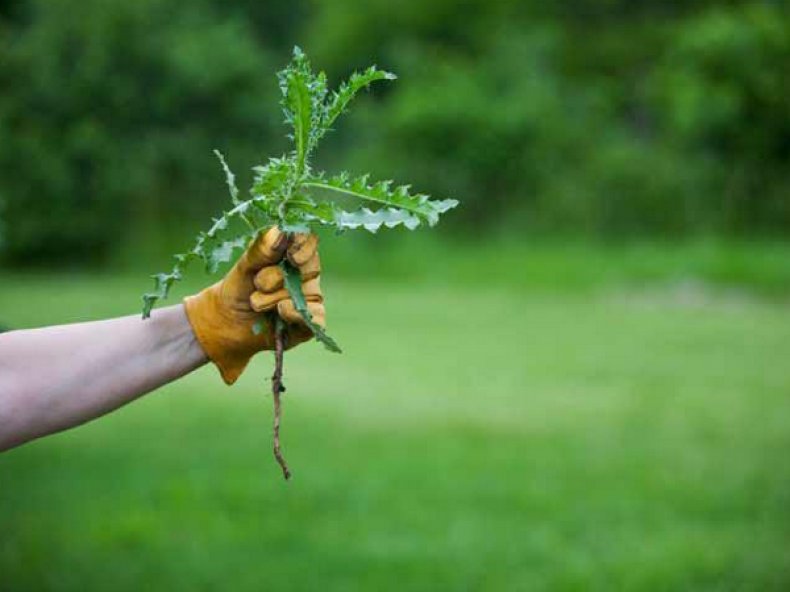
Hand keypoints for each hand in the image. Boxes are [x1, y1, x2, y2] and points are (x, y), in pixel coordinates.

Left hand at [184, 227, 324, 384]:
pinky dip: (297, 314)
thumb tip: (280, 232)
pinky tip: (281, 312)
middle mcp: (306, 274)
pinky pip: (315, 318)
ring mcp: (310, 298)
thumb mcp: (244, 266)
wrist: (227, 322)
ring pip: (306, 294)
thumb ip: (261, 250)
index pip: (309, 241)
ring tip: (255, 303)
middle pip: (308, 268)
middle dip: (277, 277)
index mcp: (293, 252)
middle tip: (257, 284)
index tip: (290, 256)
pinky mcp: (308, 323)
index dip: (304, 247)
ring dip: (275, 299)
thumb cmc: (238, 288)